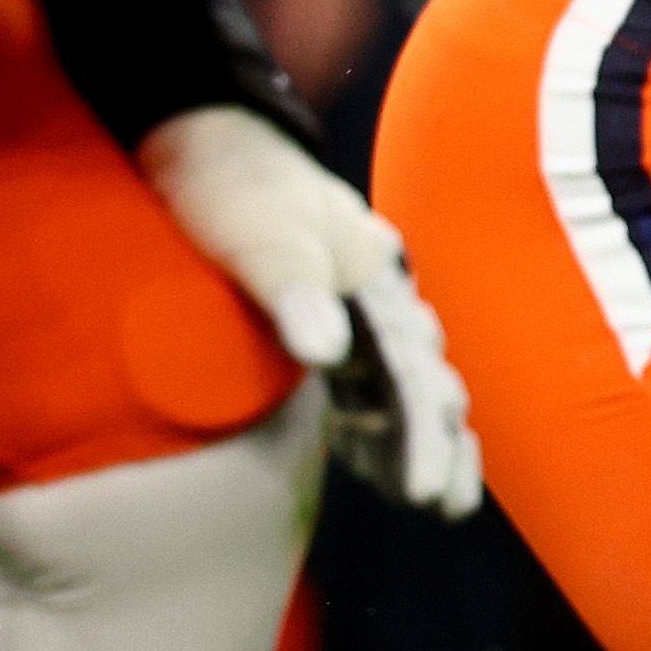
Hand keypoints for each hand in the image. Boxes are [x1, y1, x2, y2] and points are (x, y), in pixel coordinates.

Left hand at [139, 108, 477, 514]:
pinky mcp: (326, 323)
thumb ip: (291, 290)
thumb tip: (330, 353)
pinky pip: (368, 384)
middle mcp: (379, 295)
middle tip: (445, 506)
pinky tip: (375, 468)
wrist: (205, 144)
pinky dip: (379, 427)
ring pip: (406, 387)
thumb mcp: (257, 232)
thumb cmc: (231, 188)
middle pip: (425, 381)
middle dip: (441, 445)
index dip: (425, 434)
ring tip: (442, 503)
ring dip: (423, 442)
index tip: (426, 491)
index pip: (412, 369)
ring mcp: (357, 310)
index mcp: (374, 273)